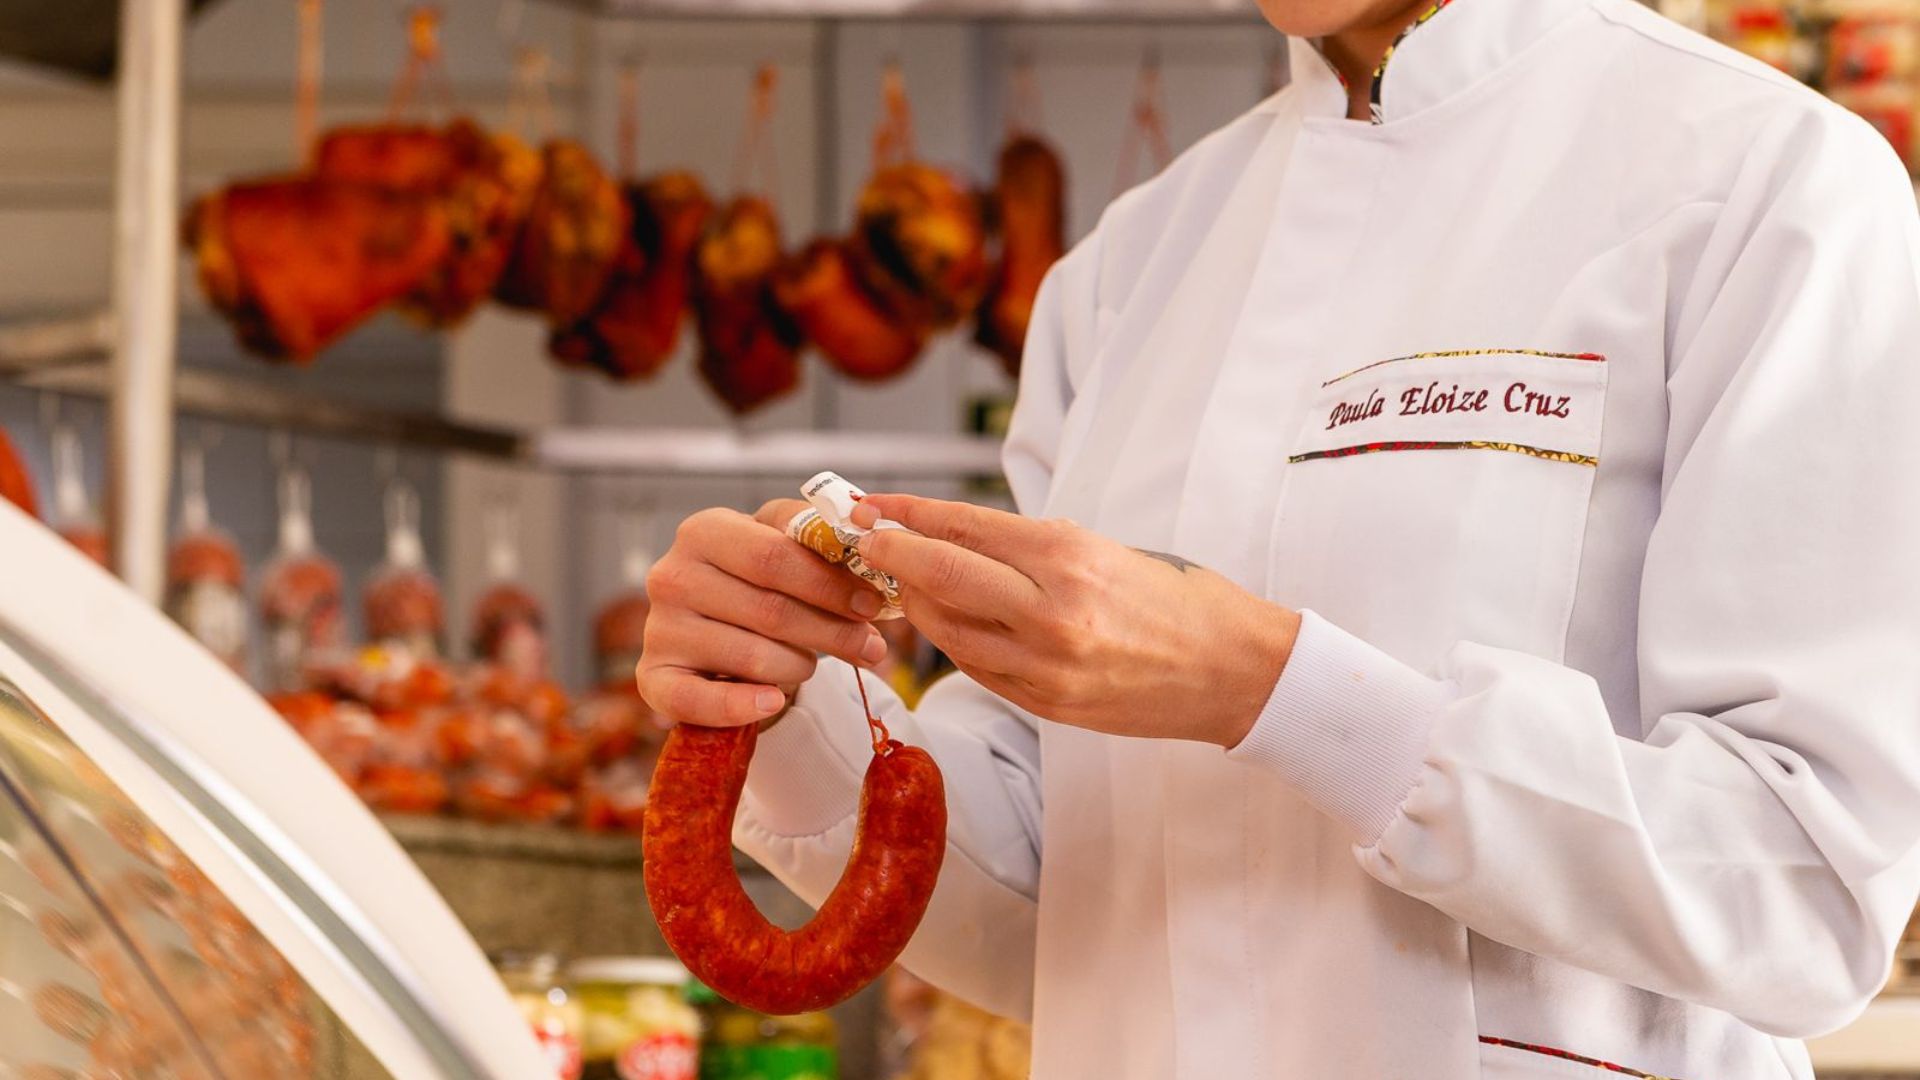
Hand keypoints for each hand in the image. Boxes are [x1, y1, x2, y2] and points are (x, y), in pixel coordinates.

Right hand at [638, 500, 889, 727]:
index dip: (831, 583)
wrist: (712, 627)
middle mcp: (672, 575)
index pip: (775, 554)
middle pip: (769, 609)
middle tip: (872, 648)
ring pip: (751, 656)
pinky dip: (741, 706)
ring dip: (799, 666)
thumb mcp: (783, 545)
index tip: (872, 604)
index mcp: (704, 531)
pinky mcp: (653, 678)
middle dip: (831, 631)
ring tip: (814, 663)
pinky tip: (773, 702)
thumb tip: (866, 533)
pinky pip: (699, 701)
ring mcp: (659, 629)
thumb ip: (819, 537)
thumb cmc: (757, 581)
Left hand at [852, 495, 1300, 746]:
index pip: (965, 528)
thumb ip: (1034, 549)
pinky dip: (955, 641)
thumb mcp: (1107, 549)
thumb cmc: (1179, 598)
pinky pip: (979, 667)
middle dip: (893, 555)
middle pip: (942, 577)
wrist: (1235, 671)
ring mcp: (1046, 665)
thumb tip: (962, 538)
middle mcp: (1051, 612)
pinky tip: (945, 623)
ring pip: (949, 631)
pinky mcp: (1048, 704)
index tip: (872, 507)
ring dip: (917, 604)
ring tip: (902, 582)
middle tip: (865, 539)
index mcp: (1069, 558)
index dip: (909, 515)